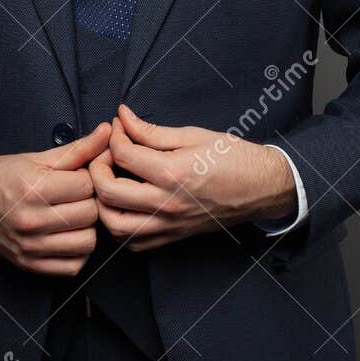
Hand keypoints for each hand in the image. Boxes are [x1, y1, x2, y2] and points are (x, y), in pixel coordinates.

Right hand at [0, 122, 111, 275]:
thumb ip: (78, 149)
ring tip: (73, 215)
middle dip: (88, 200)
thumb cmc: (0, 176)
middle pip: (90, 213)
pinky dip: (77, 252)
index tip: (77, 176)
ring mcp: (30, 246)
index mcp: (33, 189)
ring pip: (88, 242)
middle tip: (75, 195)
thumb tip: (107, 133)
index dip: (87, 177)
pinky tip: (68, 236)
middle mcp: (31, 220)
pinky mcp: (29, 264)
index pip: (87, 185)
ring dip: (86, 227)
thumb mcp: (37, 158)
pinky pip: (73, 267)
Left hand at [89, 103, 294, 251]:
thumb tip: (123, 118)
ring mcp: (169, 225)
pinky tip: (124, 206)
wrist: (262, 187)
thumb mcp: (193, 135)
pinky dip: (120, 226)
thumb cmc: (233, 158)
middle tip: (106, 154)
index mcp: (173, 172)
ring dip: (103, 202)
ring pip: (114, 225)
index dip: (113, 136)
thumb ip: (152, 131)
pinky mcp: (173, 237)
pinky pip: (133, 242)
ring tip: (110, 181)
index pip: (122, 155)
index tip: (117, 127)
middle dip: (97, 168)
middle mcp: (167, 203)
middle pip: (108, 192)